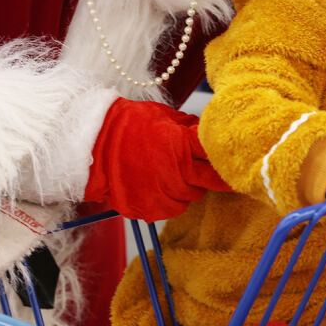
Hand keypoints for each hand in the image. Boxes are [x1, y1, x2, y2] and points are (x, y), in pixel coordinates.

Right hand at [83, 98, 230, 221]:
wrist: (92, 147)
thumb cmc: (127, 125)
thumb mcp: (162, 116)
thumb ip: (188, 126)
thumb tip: (206, 130)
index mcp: (181, 145)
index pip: (216, 153)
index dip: (226, 153)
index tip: (233, 154)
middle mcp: (176, 173)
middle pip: (213, 180)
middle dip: (218, 175)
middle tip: (215, 170)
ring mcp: (164, 194)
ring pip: (193, 196)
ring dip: (190, 186)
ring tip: (174, 173)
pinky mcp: (151, 209)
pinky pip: (174, 208)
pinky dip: (172, 199)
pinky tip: (161, 186)